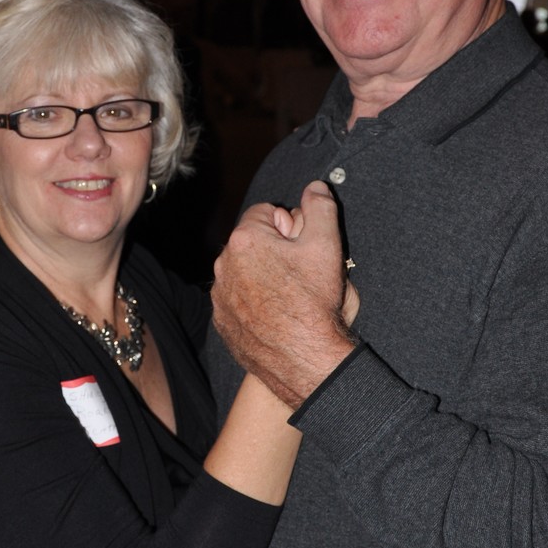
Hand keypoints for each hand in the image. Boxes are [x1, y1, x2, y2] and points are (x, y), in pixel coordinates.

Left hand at [212, 181, 357, 407]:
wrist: (303, 360)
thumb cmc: (313, 302)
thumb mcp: (326, 245)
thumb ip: (320, 207)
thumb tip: (314, 186)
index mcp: (245, 239)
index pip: (267, 213)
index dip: (291, 227)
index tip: (302, 248)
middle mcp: (223, 265)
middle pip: (255, 241)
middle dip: (276, 250)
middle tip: (300, 273)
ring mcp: (220, 296)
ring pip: (245, 271)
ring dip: (264, 275)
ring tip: (290, 296)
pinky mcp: (222, 321)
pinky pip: (239, 300)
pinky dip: (255, 302)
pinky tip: (277, 314)